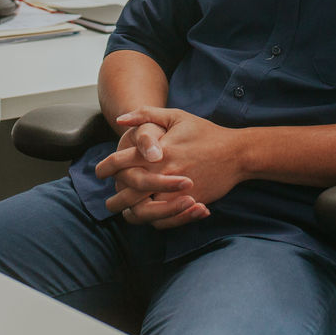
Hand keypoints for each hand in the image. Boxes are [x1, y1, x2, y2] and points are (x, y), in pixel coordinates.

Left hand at [98, 107, 244, 227]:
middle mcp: (164, 173)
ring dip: (131, 213)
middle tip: (107, 201)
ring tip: (124, 212)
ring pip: (144, 210)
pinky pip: (165, 218)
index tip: (98, 172)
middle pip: (128, 191)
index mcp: (157, 151)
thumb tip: (120, 120)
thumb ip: (146, 115)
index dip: (105, 168)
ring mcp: (177, 191)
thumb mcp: (175, 116)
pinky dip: (153, 220)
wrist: (236, 153)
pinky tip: (147, 216)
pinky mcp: (189, 203)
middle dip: (114, 198)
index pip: (121, 162)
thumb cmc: (204, 132)